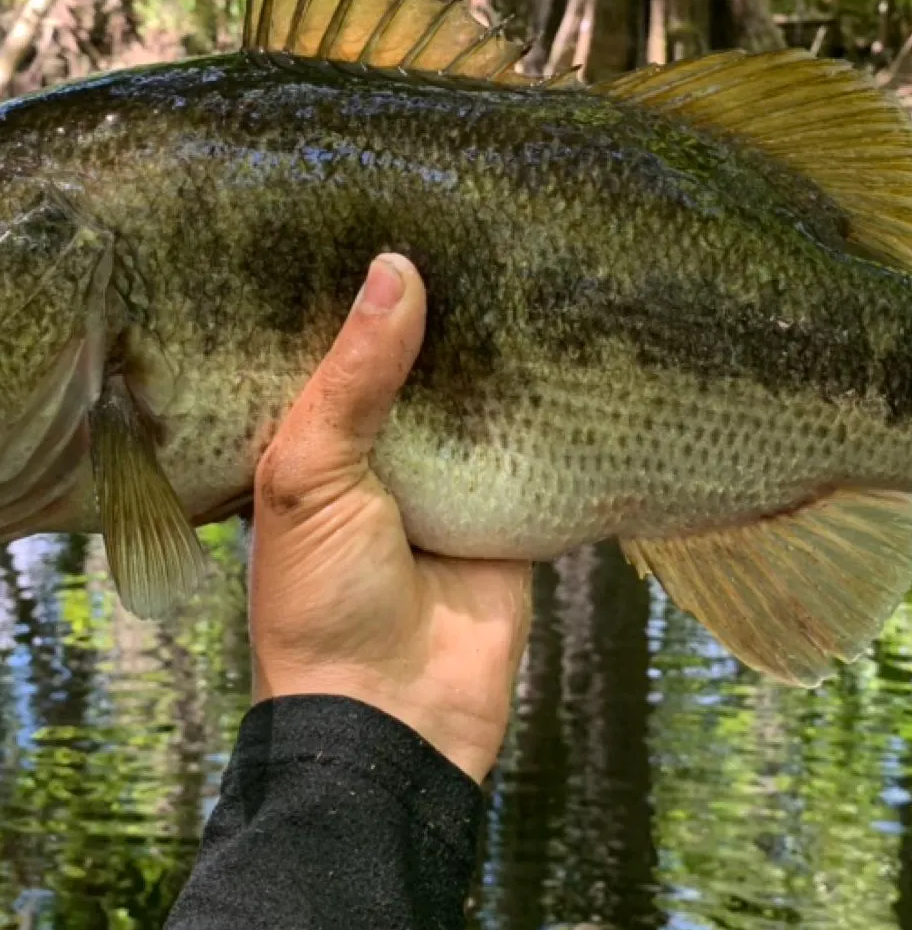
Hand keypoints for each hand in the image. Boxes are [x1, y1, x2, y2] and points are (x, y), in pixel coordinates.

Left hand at [248, 254, 532, 781]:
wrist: (397, 719)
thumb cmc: (323, 603)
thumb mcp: (311, 478)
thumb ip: (354, 378)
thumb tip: (396, 269)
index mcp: (317, 441)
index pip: (340, 345)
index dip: (358, 289)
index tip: (390, 210)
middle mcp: (387, 451)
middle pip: (421, 363)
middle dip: (447, 309)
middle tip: (484, 216)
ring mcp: (455, 480)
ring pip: (486, 398)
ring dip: (507, 351)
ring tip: (540, 256)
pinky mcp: (515, 509)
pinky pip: (542, 447)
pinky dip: (559, 410)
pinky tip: (582, 342)